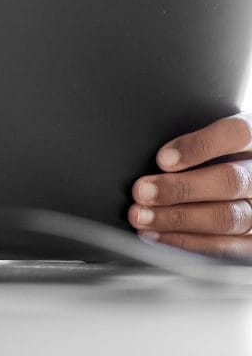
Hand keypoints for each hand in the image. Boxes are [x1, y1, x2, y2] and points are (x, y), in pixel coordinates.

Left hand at [129, 112, 251, 256]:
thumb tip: (154, 155)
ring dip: (178, 219)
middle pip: (230, 180)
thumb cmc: (214, 155)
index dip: (199, 146)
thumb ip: (191, 140)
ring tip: (142, 217)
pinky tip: (160, 236)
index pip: (236, 134)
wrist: (241, 177)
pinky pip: (229, 248)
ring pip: (228, 217)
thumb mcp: (207, 133)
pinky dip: (190, 243)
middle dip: (180, 189)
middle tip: (142, 191)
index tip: (163, 159)